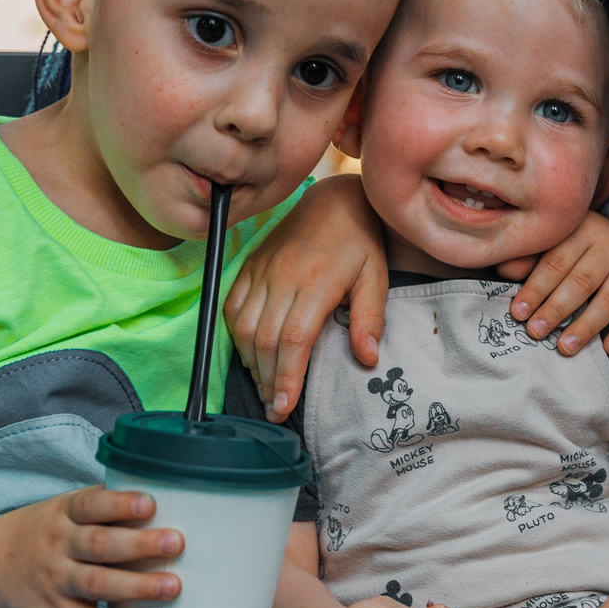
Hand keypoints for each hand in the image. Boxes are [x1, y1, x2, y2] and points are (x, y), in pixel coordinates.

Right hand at [0, 485, 182, 607]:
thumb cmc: (39, 533)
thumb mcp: (61, 510)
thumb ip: (102, 506)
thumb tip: (164, 495)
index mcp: (64, 513)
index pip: (92, 505)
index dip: (120, 504)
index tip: (150, 504)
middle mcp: (59, 545)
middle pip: (100, 544)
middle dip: (139, 544)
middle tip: (175, 543)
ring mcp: (57, 580)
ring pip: (98, 584)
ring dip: (137, 587)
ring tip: (172, 587)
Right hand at [224, 174, 388, 419]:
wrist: (334, 198)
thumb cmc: (360, 241)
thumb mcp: (376, 276)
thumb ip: (370, 318)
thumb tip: (367, 359)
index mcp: (316, 281)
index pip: (293, 338)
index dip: (286, 375)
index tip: (285, 405)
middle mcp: (282, 277)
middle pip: (265, 340)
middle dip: (268, 380)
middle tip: (276, 409)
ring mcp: (262, 271)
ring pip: (244, 327)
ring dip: (251, 363)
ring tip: (266, 388)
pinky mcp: (249, 266)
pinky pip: (232, 307)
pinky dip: (236, 336)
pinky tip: (251, 356)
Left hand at [495, 210, 608, 356]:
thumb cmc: (574, 245)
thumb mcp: (552, 243)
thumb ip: (528, 257)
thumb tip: (504, 271)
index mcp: (582, 229)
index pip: (555, 261)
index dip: (535, 288)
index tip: (518, 313)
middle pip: (581, 281)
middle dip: (556, 309)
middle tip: (536, 332)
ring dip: (587, 325)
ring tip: (565, 347)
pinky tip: (608, 348)